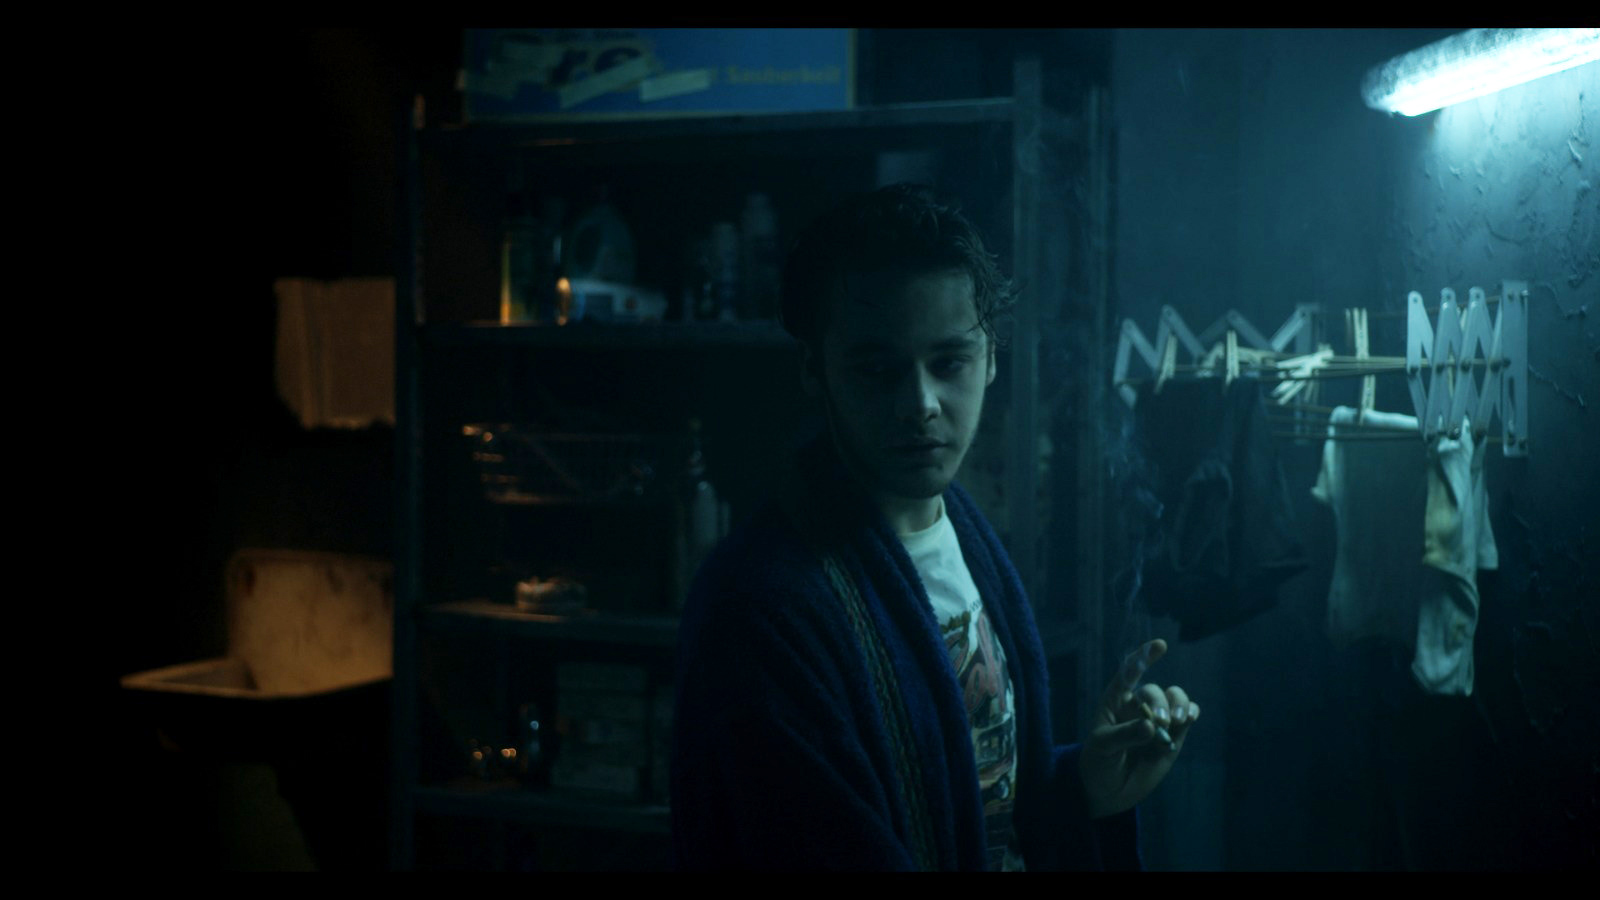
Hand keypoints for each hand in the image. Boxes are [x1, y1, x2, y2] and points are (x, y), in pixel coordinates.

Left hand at [1077, 639, 1198, 818]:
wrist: (1109, 790)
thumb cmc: (1099, 762)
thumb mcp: (1103, 747)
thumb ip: (1125, 735)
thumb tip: (1152, 726)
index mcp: (1115, 701)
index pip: (1129, 672)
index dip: (1144, 657)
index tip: (1160, 646)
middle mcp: (1138, 706)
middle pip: (1154, 692)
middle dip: (1160, 703)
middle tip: (1159, 723)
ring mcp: (1158, 720)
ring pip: (1175, 698)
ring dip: (1179, 704)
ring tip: (1178, 720)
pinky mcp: (1173, 736)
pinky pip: (1187, 717)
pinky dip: (1191, 713)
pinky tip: (1189, 717)